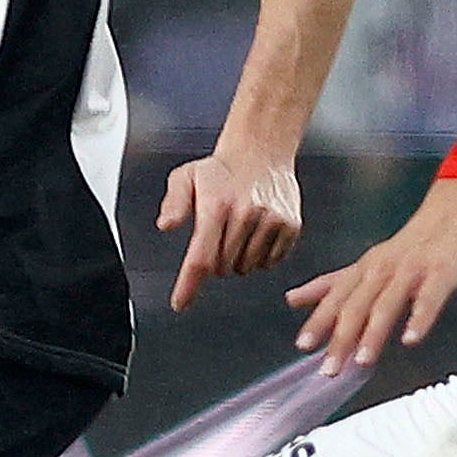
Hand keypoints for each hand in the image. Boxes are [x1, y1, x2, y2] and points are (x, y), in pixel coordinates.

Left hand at [158, 147, 302, 310]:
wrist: (261, 152)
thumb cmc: (219, 171)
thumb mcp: (186, 177)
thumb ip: (174, 202)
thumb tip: (166, 225)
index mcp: (216, 206)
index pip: (201, 257)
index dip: (189, 285)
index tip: (180, 304)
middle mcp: (246, 214)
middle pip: (222, 267)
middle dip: (215, 261)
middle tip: (218, 235)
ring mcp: (271, 220)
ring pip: (247, 267)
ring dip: (238, 260)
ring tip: (238, 231)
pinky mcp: (291, 225)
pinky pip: (271, 262)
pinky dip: (261, 257)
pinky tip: (257, 233)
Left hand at [285, 177, 456, 376]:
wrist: (454, 211)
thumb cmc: (411, 244)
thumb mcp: (366, 263)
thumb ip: (331, 284)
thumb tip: (292, 299)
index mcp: (363, 270)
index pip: (335, 298)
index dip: (318, 321)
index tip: (303, 345)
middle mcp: (382, 269)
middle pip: (356, 305)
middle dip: (341, 337)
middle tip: (330, 367)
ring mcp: (411, 270)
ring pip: (387, 303)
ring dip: (373, 333)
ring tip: (362, 360)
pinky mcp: (440, 273)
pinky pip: (429, 297)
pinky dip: (419, 318)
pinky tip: (411, 338)